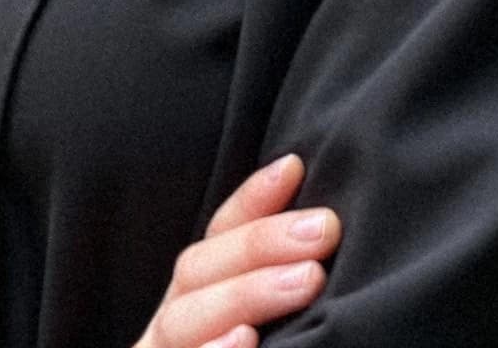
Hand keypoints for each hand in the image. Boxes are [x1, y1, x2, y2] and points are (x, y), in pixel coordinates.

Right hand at [133, 153, 340, 347]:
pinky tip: (245, 340)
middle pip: (195, 270)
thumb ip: (277, 277)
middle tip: (325, 230)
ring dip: (245, 293)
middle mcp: (169, 325)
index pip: (214, 237)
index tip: (294, 166)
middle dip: (260, 244)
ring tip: (307, 279)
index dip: (251, 200)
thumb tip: (327, 229)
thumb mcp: (254, 312)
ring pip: (181, 319)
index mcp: (191, 299)